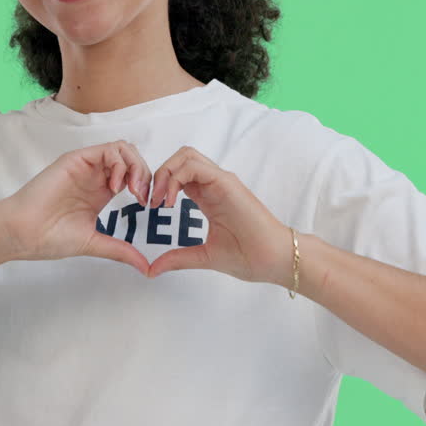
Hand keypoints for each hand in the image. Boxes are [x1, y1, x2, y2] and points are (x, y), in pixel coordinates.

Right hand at [0, 140, 153, 275]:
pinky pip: (107, 150)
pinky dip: (119, 164)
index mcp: (100, 191)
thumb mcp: (94, 243)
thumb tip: (146, 268)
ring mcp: (86, 166)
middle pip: (132, 158)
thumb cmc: (50, 238)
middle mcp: (95, 176)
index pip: (133, 175)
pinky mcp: (76, 160)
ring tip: (132, 189)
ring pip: (123, 149)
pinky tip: (114, 186)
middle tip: (142, 197)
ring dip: (135, 166)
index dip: (146, 186)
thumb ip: (120, 251)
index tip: (147, 206)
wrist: (23, 233)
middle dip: (145, 174)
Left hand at [145, 146, 291, 283]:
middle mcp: (214, 184)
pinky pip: (195, 166)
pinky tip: (171, 201)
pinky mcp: (226, 183)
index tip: (151, 207)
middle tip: (151, 200)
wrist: (274, 260)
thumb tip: (151, 270)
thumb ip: (178, 258)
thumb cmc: (248, 257)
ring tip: (160, 200)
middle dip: (159, 173)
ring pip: (186, 156)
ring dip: (166, 172)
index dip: (160, 184)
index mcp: (208, 197)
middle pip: (180, 158)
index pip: (179, 175)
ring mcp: (220, 181)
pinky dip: (176, 177)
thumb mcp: (203, 256)